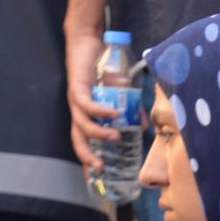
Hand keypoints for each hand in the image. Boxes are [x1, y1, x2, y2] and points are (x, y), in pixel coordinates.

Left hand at [66, 26, 120, 172]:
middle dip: (88, 156)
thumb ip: (131, 111)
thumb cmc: (104, 69)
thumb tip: (143, 128)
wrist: (88, 41)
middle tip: (102, 168)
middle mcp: (78, 111)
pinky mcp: (78, 87)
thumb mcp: (122, 94)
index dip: (88, 161)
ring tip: (116, 138)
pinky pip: (87, 105)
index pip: (84, 143)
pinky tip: (114, 115)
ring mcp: (76, 100)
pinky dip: (101, 112)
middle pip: (78, 140)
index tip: (97, 178)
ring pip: (82, 125)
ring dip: (99, 134)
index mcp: (85, 116)